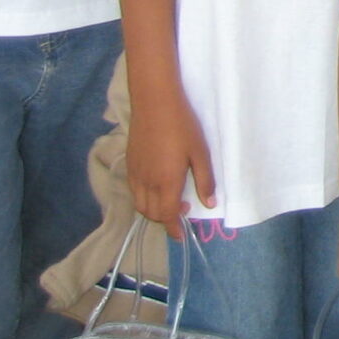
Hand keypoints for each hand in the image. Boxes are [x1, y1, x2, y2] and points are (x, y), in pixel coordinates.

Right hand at [126, 86, 215, 234]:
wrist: (154, 103)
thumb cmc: (182, 126)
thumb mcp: (200, 152)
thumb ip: (205, 180)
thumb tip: (209, 204)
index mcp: (166, 182)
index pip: (166, 216)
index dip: (173, 229)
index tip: (181, 235)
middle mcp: (146, 183)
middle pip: (151, 213)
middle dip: (165, 219)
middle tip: (182, 209)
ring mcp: (135, 174)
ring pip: (140, 204)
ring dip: (153, 209)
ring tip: (171, 198)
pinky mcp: (129, 164)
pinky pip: (134, 191)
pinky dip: (144, 197)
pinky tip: (157, 185)